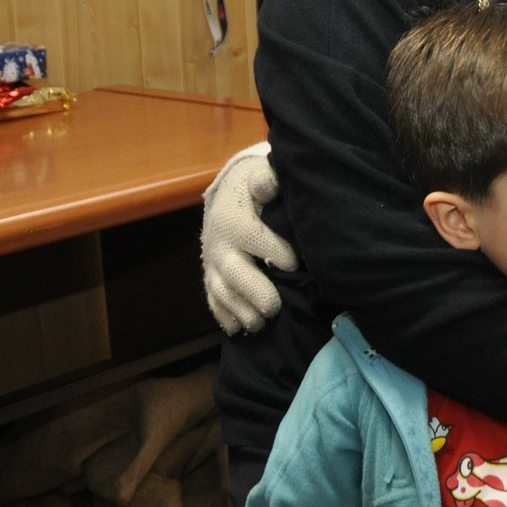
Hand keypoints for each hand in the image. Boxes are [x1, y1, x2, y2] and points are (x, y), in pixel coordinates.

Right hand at [201, 148, 295, 334]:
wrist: (229, 197)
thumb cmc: (255, 189)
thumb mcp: (260, 176)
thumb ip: (267, 177)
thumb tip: (268, 183)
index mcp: (234, 218)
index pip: (254, 237)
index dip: (274, 251)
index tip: (294, 263)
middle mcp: (220, 244)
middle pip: (234, 273)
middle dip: (254, 292)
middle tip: (274, 308)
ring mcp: (214, 265)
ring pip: (223, 292)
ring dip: (240, 310)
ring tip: (260, 324)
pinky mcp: (212, 278)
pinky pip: (214, 301)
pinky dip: (224, 317)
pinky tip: (237, 330)